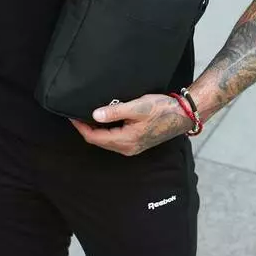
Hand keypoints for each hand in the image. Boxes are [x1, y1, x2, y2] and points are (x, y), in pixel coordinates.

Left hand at [70, 93, 188, 155]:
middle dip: (86, 129)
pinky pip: (115, 139)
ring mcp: (132, 147)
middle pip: (99, 141)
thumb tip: (94, 115)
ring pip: (107, 141)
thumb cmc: (162, 109)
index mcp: (125, 140)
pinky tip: (105, 120)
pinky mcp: (137, 142)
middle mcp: (127, 148)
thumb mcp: (137, 107)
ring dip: (96, 130)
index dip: (81, 128)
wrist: (183, 115)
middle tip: (77, 115)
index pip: (95, 138)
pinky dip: (107, 131)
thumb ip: (115, 111)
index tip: (72, 116)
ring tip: (88, 116)